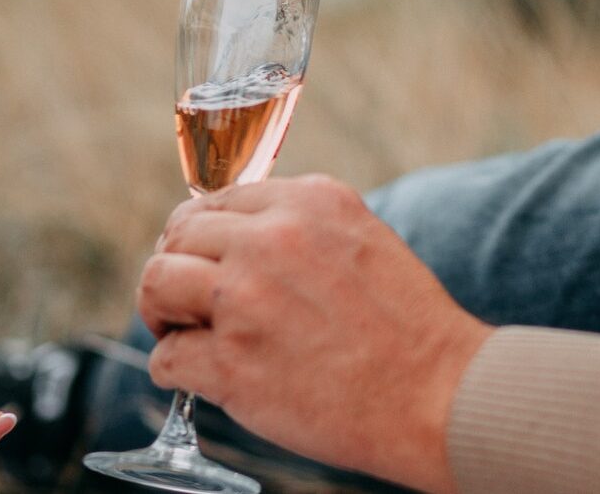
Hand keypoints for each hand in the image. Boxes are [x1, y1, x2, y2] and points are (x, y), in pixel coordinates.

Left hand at [138, 176, 491, 493]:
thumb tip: (233, 234)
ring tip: (176, 331)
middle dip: (171, 267)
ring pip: (155, 282)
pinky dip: (171, 368)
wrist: (444, 399)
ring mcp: (245, 300)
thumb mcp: (358, 239)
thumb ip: (295, 225)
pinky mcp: (232, 363)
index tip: (197, 260)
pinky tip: (194, 376)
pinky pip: (166, 356)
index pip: (212, 202)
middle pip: (176, 236)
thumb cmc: (406, 327)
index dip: (196, 235)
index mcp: (304, 202)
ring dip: (158, 310)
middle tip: (181, 301)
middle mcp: (269, 240)